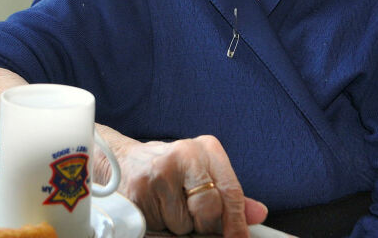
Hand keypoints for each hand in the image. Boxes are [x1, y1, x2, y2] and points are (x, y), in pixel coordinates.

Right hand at [101, 133, 267, 236]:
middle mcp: (183, 154)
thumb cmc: (167, 169)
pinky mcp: (139, 191)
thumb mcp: (201, 173)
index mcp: (205, 148)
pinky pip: (161, 228)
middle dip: (203, 224)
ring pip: (184, 224)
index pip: (230, 192)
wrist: (120, 160)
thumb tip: (257, 213)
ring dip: (178, 225)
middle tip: (190, 215)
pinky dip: (159, 226)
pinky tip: (154, 209)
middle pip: (209, 211)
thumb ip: (228, 194)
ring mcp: (159, 173)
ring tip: (167, 205)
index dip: (236, 223)